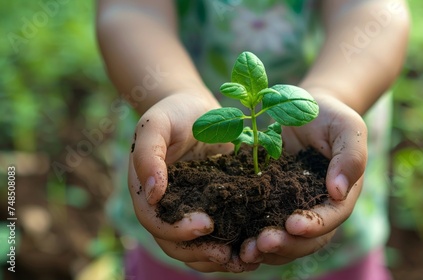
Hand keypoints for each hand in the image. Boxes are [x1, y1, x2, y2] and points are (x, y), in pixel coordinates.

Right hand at [128, 93, 258, 271]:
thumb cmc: (173, 113)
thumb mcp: (156, 125)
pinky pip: (220, 235)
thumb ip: (148, 154)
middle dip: (200, 253)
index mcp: (147, 193)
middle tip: (228, 254)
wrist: (196, 109)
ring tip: (245, 261)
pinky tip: (254, 248)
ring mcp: (190, 211)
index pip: (155, 221)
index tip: (206, 224)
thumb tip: (153, 193)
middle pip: (175, 244)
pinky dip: (233, 246)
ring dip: (218, 260)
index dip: (177, 230)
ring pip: (197, 248)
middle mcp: (167, 208)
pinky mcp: (214, 208)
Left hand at [239, 92, 367, 264]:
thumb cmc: (329, 116)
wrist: (304, 109)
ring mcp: (294, 208)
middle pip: (307, 238)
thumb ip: (350, 157)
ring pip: (285, 240)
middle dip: (286, 244)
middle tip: (262, 243)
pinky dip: (250, 236)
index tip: (293, 225)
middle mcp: (318, 208)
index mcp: (341, 194)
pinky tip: (234, 241)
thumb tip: (338, 191)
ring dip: (267, 249)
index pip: (332, 217)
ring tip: (245, 251)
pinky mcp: (271, 203)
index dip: (315, 225)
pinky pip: (262, 225)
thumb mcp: (346, 128)